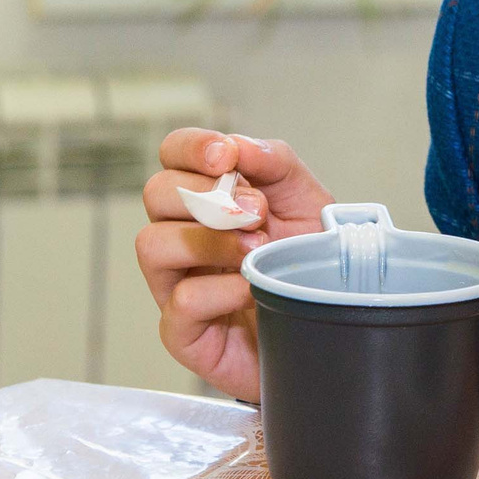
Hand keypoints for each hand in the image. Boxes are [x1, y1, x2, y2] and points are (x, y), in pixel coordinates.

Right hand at [138, 129, 333, 401]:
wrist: (326, 324)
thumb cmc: (307, 263)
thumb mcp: (305, 202)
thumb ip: (274, 164)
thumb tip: (237, 146)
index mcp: (206, 197)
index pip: (173, 154)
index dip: (191, 148)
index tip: (226, 157)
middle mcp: (181, 235)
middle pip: (156, 194)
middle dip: (207, 195)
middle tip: (258, 212)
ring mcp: (175, 284)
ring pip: (152, 244)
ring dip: (208, 239)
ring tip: (256, 248)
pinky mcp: (183, 332)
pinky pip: (180, 302)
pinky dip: (219, 289)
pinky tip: (251, 288)